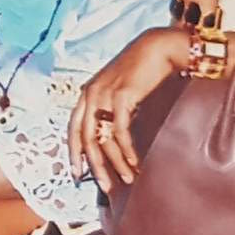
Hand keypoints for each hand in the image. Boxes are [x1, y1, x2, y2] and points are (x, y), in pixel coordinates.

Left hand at [69, 27, 189, 191]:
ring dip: (116, 162)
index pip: (73, 129)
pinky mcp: (122, 96)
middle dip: (95, 166)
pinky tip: (135, 162)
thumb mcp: (121, 91)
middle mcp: (91, 94)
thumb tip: (113, 140)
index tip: (78, 174)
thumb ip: (112, 111)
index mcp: (87, 94)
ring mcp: (104, 94)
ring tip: (128, 178)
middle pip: (85, 138)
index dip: (75, 153)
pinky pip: (120, 131)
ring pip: (103, 138)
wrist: (161, 48)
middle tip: (106, 187)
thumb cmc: (144, 72)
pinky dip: (127, 150)